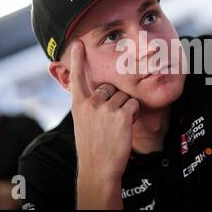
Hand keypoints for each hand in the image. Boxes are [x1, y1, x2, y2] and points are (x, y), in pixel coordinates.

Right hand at [70, 40, 138, 208]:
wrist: (98, 168)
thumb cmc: (92, 147)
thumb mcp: (83, 123)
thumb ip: (88, 106)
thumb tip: (100, 93)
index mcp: (79, 104)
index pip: (78, 77)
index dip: (77, 59)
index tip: (77, 43)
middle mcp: (91, 102)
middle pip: (111, 88)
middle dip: (115, 101)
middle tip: (110, 122)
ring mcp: (106, 107)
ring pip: (125, 96)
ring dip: (125, 109)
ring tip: (116, 127)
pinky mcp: (121, 114)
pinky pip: (134, 104)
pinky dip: (133, 114)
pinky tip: (125, 128)